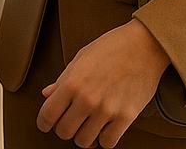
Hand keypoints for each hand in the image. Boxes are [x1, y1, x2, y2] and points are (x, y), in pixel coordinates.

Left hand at [36, 19, 170, 146]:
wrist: (142, 45)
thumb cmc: (111, 47)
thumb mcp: (81, 58)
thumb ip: (62, 79)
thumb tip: (47, 94)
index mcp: (72, 82)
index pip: (48, 114)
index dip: (43, 122)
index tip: (44, 124)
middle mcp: (87, 98)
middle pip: (64, 131)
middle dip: (63, 129)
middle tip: (68, 122)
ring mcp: (107, 110)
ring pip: (85, 141)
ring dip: (82, 136)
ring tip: (85, 126)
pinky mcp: (126, 117)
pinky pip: (108, 142)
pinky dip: (103, 139)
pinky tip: (103, 128)